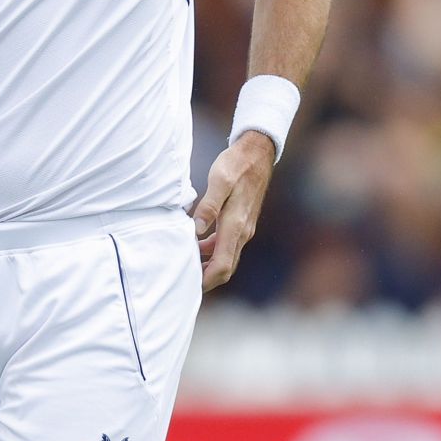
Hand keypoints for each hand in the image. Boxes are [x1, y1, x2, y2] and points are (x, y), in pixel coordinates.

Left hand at [193, 130, 275, 291]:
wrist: (257, 154)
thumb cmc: (236, 165)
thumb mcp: (219, 180)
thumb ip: (209, 205)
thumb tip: (196, 230)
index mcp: (236, 225)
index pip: (223, 264)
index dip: (206, 279)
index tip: (189, 286)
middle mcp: (242, 232)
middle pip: (225, 267)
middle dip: (206, 279)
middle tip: (183, 283)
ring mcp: (243, 229)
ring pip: (226, 257)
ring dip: (207, 265)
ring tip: (184, 265)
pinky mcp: (241, 222)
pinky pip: (226, 245)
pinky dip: (211, 251)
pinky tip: (194, 245)